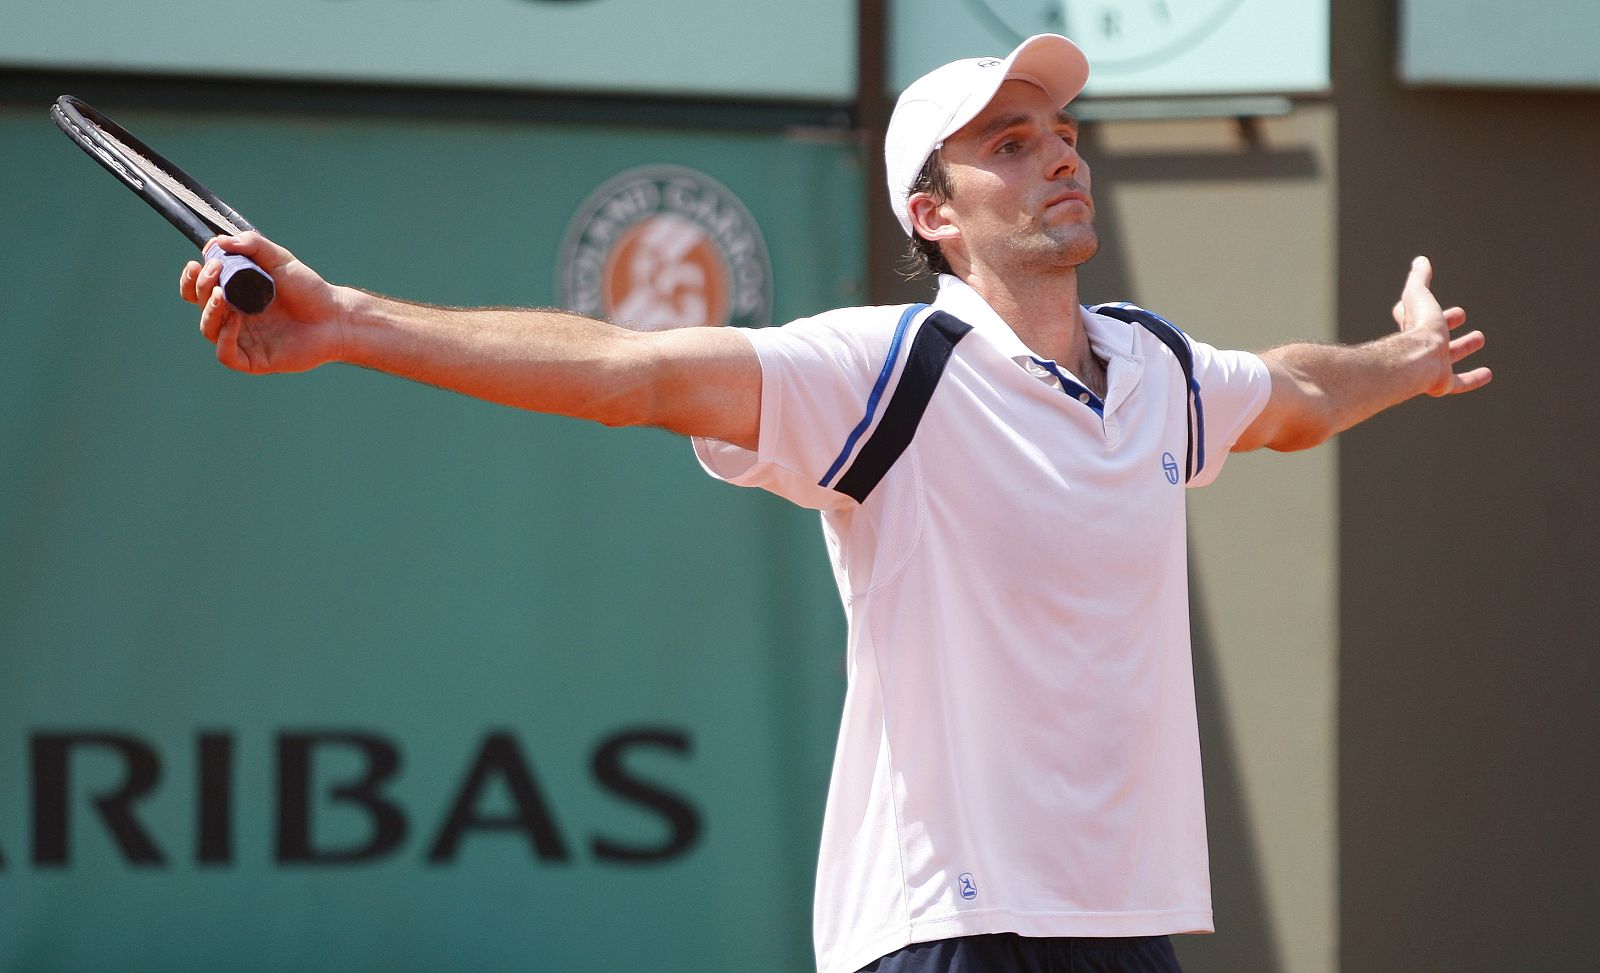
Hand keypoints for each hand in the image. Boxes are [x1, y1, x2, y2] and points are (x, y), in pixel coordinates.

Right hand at [180, 232, 347, 373]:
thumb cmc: (309, 289)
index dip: (191, 280)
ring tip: (221, 294)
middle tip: (214, 270)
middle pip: (201, 306)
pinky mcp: (254, 360)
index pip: (200, 291)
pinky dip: (225, 338)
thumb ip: (251, 245)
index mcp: (236, 295)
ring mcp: (244, 339)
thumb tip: (217, 242)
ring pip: (209, 329)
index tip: (195, 264)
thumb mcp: (279, 259)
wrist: (336, 316)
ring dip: (210, 310)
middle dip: (201, 287)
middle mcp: (235, 317)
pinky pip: (226, 354)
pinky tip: (234, 320)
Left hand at [1391, 255, 1491, 397]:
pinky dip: (1473, 379)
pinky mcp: (1441, 383)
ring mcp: (1431, 365)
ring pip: (1448, 356)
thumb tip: (1420, 260)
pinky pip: (1459, 383)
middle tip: (1461, 315)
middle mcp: (1419, 346)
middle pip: (1433, 335)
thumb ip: (1419, 278)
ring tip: (1479, 337)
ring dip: (1463, 347)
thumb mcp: (1419, 295)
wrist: (1419, 359)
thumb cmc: (1419, 327)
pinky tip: (1488, 374)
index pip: (1413, 313)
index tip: (1433, 299)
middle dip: (1447, 324)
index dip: (1423, 304)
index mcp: (1412, 326)